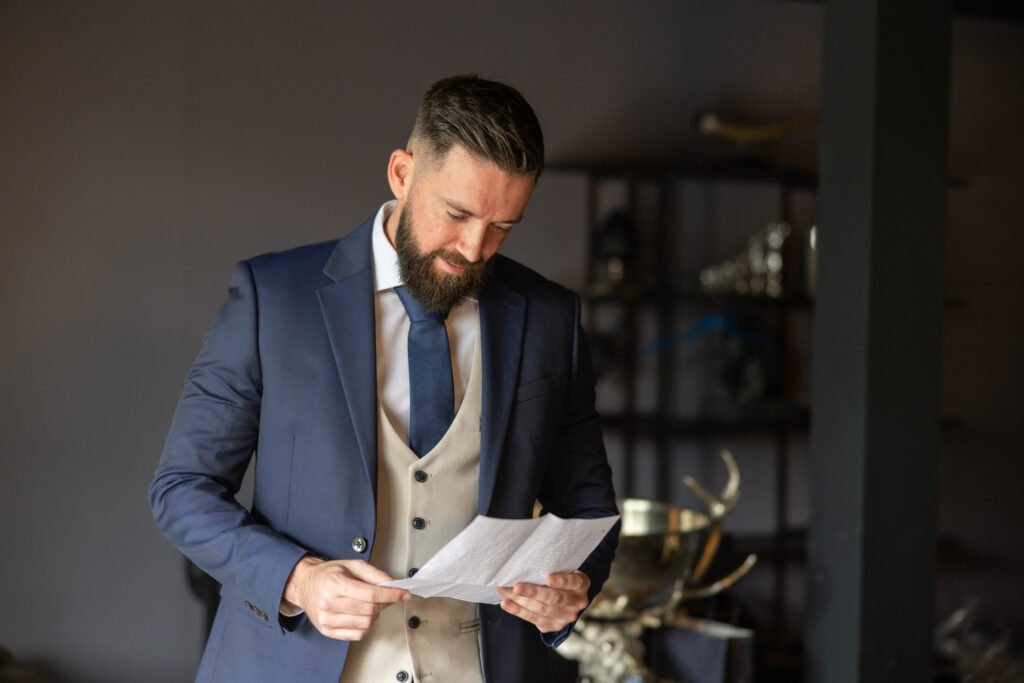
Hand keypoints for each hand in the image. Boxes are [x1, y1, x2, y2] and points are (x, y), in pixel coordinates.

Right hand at [282, 556, 409, 640]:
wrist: (305, 584)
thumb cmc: (329, 574)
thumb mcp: (352, 565)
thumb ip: (375, 574)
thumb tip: (393, 585)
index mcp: (334, 583)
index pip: (370, 594)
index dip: (391, 595)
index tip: (403, 594)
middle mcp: (328, 602)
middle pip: (369, 610)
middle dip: (385, 604)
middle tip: (389, 597)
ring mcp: (326, 619)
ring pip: (365, 624)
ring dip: (376, 615)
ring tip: (372, 605)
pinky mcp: (327, 631)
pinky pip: (357, 635)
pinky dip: (366, 626)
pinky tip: (363, 615)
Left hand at [497, 570, 589, 632]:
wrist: (567, 595)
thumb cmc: (560, 575)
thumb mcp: (562, 569)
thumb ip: (550, 569)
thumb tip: (524, 567)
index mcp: (582, 584)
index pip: (573, 581)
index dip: (561, 581)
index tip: (547, 578)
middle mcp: (578, 602)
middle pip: (554, 598)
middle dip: (532, 592)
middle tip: (516, 587)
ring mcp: (567, 617)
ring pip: (541, 611)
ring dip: (520, 601)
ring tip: (505, 593)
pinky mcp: (554, 626)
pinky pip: (534, 620)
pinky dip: (518, 611)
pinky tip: (507, 604)